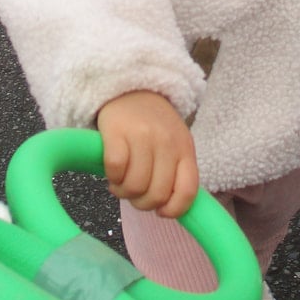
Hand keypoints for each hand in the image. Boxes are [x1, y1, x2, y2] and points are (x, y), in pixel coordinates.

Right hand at [96, 89, 198, 218]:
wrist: (130, 87)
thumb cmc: (152, 123)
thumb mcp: (174, 144)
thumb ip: (175, 171)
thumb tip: (168, 209)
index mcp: (185, 148)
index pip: (187, 191)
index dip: (173, 210)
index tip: (161, 212)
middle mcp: (166, 142)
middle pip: (156, 194)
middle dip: (142, 203)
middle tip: (134, 194)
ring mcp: (142, 136)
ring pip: (134, 186)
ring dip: (123, 192)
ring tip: (121, 183)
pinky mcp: (117, 131)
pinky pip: (115, 169)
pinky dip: (112, 177)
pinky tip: (113, 172)